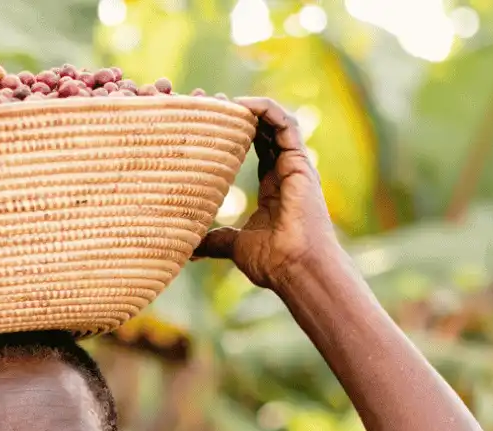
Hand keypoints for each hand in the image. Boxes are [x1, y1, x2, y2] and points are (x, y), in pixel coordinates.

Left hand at [192, 97, 341, 292]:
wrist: (297, 269)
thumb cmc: (273, 262)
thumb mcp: (236, 246)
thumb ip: (216, 241)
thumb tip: (191, 249)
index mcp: (272, 186)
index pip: (252, 148)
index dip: (231, 132)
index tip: (205, 124)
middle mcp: (285, 171)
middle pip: (262, 130)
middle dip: (237, 114)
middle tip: (208, 104)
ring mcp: (295, 165)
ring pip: (274, 121)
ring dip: (249, 107)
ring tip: (222, 100)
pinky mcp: (300, 162)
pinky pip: (286, 123)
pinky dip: (265, 109)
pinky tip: (242, 104)